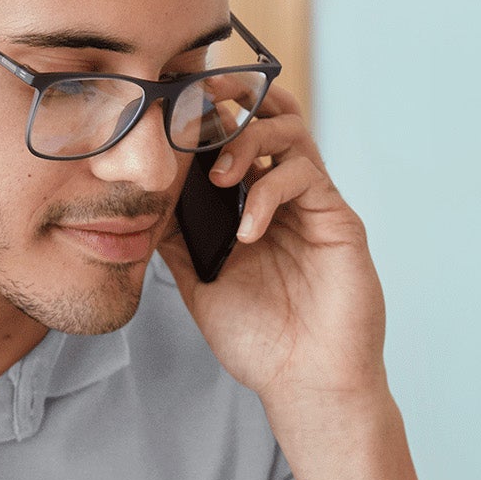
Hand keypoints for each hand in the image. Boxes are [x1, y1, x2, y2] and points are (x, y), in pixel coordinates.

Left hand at [160, 87, 387, 422]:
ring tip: (220, 177)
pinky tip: (247, 232)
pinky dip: (268, 192)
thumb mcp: (201, 281)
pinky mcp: (338, 221)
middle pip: (269, 114)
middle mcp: (284, 195)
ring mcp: (313, 204)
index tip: (169, 108)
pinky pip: (305, 176)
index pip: (233, 136)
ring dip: (248, 141)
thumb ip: (178, 238)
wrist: (305, 383)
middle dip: (234, 96)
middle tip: (199, 97)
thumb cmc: (259, 340)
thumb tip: (141, 198)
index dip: (206, 113)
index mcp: (252, 203)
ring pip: (290, 131)